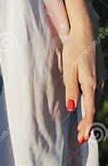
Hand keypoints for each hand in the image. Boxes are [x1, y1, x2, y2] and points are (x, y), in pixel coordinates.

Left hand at [62, 17, 105, 143]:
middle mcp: (97, 82)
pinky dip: (90, 103)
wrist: (85, 31)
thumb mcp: (68, 67)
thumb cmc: (74, 47)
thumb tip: (71, 108)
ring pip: (94, 100)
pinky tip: (84, 106)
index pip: (89, 110)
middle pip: (93, 108)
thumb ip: (70, 88)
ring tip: (81, 128)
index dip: (86, 125)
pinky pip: (94, 92)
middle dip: (87, 124)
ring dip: (88, 114)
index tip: (82, 138)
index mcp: (89, 83)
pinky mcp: (97, 73)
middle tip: (80, 138)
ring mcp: (99, 78)